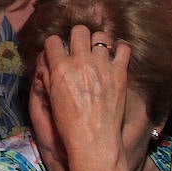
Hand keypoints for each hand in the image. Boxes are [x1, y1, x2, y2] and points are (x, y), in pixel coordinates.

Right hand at [42, 26, 130, 170]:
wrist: (94, 140)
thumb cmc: (69, 125)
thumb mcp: (52, 99)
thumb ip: (48, 76)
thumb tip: (48, 61)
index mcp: (60, 68)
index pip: (53, 41)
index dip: (55, 46)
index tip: (59, 52)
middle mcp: (81, 62)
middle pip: (79, 30)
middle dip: (77, 37)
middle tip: (80, 49)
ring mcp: (102, 65)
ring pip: (101, 36)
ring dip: (98, 43)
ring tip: (98, 53)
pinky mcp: (120, 73)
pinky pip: (123, 48)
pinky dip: (120, 49)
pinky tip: (116, 56)